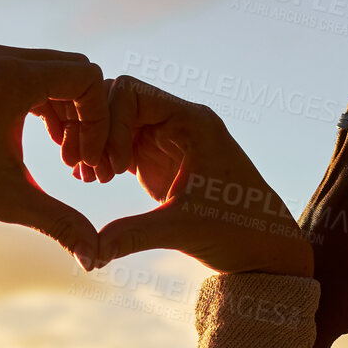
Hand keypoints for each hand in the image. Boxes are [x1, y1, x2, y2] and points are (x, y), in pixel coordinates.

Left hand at [0, 44, 108, 266]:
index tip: (86, 160)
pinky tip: (39, 140)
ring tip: (63, 157)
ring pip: (47, 72)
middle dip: (84, 116)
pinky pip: (20, 74)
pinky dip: (38, 103)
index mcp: (10, 77)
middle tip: (78, 161)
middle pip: (71, 71)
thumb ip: (61, 222)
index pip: (86, 78)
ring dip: (64, 111)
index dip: (98, 121)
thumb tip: (95, 259)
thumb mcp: (9, 201)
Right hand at [76, 76, 311, 276]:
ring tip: (85, 178)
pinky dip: (99, 156)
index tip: (112, 167)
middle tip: (85, 171)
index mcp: (192, 121)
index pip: (131, 93)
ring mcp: (165, 138)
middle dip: (95, 132)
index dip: (110, 123)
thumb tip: (88, 255)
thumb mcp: (180, 230)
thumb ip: (131, 236)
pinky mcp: (155, 158)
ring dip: (94, 144)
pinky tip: (88, 179)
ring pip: (114, 121)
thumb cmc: (236, 231)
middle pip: (117, 101)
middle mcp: (178, 122)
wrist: (261, 247)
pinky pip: (118, 142)